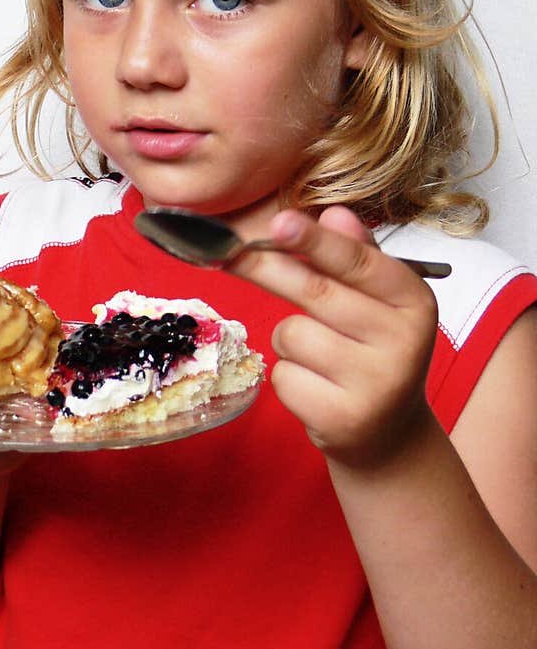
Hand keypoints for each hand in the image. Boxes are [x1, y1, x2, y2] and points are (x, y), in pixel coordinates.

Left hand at [230, 206, 439, 466]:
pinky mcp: (343, 419)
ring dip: (289, 340)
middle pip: (316, 293)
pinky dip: (289, 377)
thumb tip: (334, 213)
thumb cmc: (372, 352)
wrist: (389, 435)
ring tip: (319, 357)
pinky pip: (284, 376)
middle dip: (269, 269)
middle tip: (233, 255)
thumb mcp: (376, 302)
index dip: (315, 241)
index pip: (359, 263)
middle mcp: (404, 342)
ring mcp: (376, 384)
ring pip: (292, 335)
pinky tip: (317, 387)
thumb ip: (355, 257)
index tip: (279, 222)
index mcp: (415, 301)